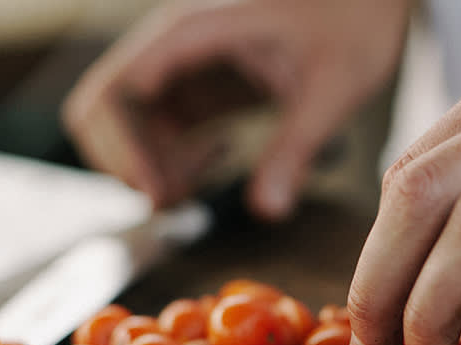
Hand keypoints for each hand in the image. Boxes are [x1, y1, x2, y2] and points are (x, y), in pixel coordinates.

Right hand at [62, 0, 410, 219]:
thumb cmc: (355, 17)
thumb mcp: (333, 85)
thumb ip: (296, 147)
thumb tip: (268, 209)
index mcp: (193, 32)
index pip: (119, 90)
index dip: (124, 149)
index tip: (159, 194)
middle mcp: (174, 46)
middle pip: (105, 108)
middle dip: (126, 163)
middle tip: (174, 202)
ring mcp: (183, 65)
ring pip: (128, 124)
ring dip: (148, 166)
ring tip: (198, 188)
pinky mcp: (200, 84)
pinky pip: (160, 127)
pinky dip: (173, 157)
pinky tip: (218, 159)